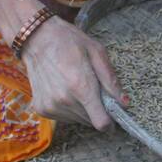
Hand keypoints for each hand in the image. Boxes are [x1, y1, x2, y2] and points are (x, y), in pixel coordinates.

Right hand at [21, 15, 127, 130]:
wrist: (37, 39)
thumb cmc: (70, 42)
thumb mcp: (97, 52)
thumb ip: (111, 80)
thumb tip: (124, 103)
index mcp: (81, 86)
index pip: (100, 122)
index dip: (111, 122)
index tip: (113, 115)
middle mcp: (64, 101)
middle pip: (91, 121)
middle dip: (97, 110)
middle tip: (95, 91)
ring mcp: (51, 106)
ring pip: (77, 120)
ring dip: (83, 109)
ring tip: (77, 87)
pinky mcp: (41, 109)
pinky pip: (63, 117)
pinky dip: (69, 108)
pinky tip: (65, 89)